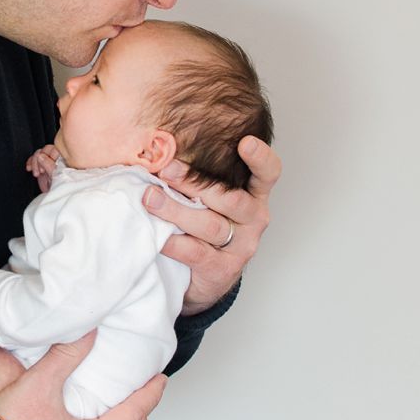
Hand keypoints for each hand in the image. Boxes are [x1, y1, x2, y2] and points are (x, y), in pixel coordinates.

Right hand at [25, 145, 59, 193]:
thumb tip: (41, 156)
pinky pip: (33, 158)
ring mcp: (48, 161)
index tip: (46, 166)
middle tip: (40, 172)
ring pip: (39, 153)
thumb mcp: (56, 177)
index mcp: (64, 159)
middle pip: (46, 149)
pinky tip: (29, 168)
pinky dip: (30, 162)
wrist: (56, 196)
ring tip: (36, 173)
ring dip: (34, 162)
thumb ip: (49, 165)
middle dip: (40, 160)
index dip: (50, 155)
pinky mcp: (41, 165)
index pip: (56, 149)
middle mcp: (56, 158)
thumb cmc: (60, 187)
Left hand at [143, 135, 279, 316]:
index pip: (268, 173)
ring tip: (150, 197)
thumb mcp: (211, 199)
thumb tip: (162, 146)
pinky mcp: (224, 268)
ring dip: (177, 209)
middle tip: (166, 169)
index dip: (260, 158)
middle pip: (231, 199)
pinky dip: (174, 242)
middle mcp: (254, 219)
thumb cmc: (206, 226)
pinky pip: (196, 253)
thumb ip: (201, 176)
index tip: (245, 142)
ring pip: (211, 225)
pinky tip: (158, 233)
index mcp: (254, 195)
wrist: (207, 276)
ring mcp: (242, 246)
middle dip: (195, 183)